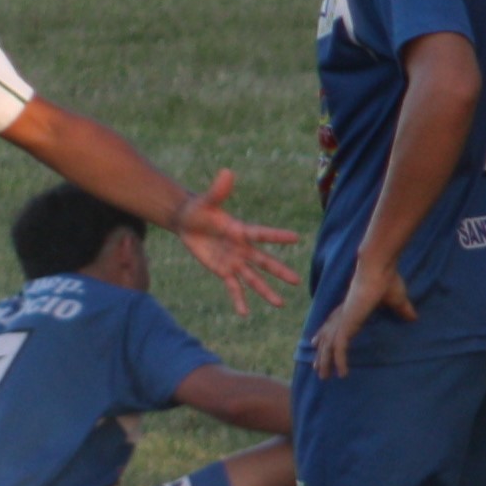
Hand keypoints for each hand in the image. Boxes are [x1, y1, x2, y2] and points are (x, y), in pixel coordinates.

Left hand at [171, 170, 304, 314]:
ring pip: (253, 279)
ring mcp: (234, 261)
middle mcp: (242, 248)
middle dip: (279, 271)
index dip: (277, 236)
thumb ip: (219, 190)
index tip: (297, 238)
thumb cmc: (200, 208)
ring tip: (280, 304)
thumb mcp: (207, 200)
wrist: (188, 222)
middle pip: (263, 262)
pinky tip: (244, 313)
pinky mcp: (223, 270)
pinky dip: (238, 299)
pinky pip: (233, 287)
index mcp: (240, 230)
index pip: (261, 234)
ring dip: (265, 291)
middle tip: (296, 281)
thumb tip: (227, 172)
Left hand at [307, 256, 412, 379]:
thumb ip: (403, 310)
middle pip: (326, 336)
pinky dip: (339, 361)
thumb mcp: (398, 300)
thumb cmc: (387, 280)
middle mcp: (343, 314)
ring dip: (325, 361)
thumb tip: (414, 317)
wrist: (379, 269)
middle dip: (321, 353)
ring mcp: (343, 320)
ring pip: (328, 345)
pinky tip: (342, 374)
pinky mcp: (347, 324)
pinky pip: (339, 348)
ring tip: (324, 377)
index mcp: (351, 307)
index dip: (325, 333)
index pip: (333, 323)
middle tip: (318, 368)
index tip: (317, 342)